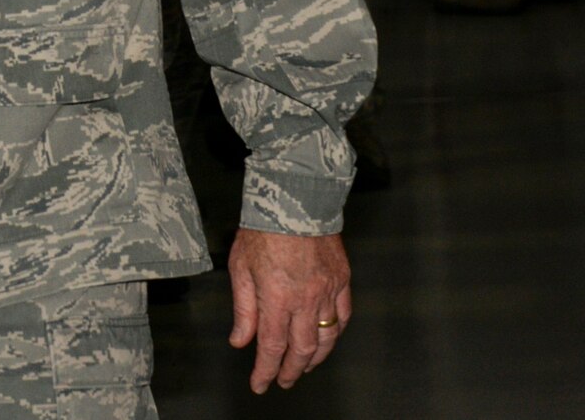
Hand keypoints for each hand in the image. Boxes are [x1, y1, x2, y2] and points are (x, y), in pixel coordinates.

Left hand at [227, 228, 351, 393]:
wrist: (295, 200)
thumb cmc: (262, 230)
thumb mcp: (240, 268)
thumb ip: (243, 309)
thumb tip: (240, 341)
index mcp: (277, 297)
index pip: (272, 346)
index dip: (265, 370)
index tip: (260, 384)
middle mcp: (306, 299)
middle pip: (302, 349)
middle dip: (291, 371)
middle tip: (283, 381)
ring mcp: (328, 291)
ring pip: (326, 338)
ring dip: (315, 358)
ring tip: (304, 368)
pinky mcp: (342, 280)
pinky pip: (344, 316)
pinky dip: (336, 333)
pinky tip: (327, 340)